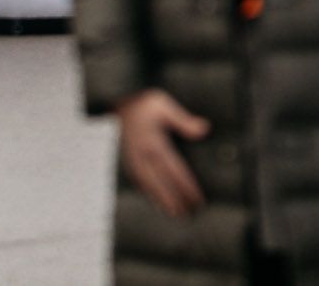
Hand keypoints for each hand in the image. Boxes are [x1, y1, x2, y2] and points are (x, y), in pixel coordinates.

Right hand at [116, 89, 208, 217]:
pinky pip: (138, 180)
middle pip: (162, 183)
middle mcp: (142, 155)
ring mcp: (133, 159)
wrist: (114, 102)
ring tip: (173, 212)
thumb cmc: (143, 103)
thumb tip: (204, 129)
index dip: (186, 187)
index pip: (174, 170)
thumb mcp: (163, 104)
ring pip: (149, 185)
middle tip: (187, 215)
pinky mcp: (127, 159)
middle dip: (175, 199)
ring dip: (161, 199)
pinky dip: (148, 192)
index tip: (198, 199)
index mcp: (153, 143)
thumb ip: (183, 120)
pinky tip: (154, 199)